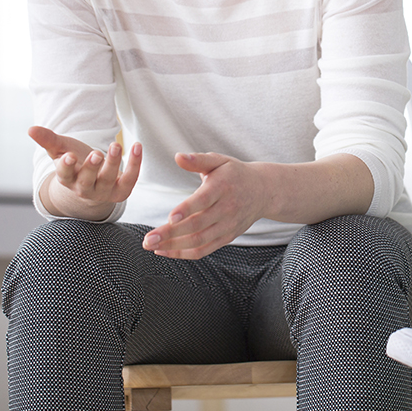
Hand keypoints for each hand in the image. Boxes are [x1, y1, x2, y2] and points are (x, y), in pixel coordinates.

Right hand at [30, 126, 140, 217]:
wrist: (96, 180)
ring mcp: (103, 192)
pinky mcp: (121, 191)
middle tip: (97, 154)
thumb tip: (31, 129)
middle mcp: (84, 188)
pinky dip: (134, 164)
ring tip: (115, 145)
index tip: (69, 157)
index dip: (66, 167)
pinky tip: (137, 146)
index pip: (64, 175)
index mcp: (67, 178)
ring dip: (113, 163)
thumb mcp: (62, 149)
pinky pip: (129, 179)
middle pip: (86, 180)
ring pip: (108, 179)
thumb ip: (49, 140)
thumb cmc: (77, 161)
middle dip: (92, 167)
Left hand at [142, 153, 262, 259]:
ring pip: (199, 241)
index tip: (170, 217)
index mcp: (223, 187)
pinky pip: (204, 250)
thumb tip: (178, 156)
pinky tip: (165, 251)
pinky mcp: (227, 237)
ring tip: (151, 246)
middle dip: (171, 234)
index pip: (204, 200)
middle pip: (198, 225)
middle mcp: (227, 208)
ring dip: (174, 246)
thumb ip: (198, 160)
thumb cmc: (235, 174)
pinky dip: (184, 254)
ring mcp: (228, 225)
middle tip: (148, 239)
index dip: (187, 209)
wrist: (263, 190)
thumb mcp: (219, 161)